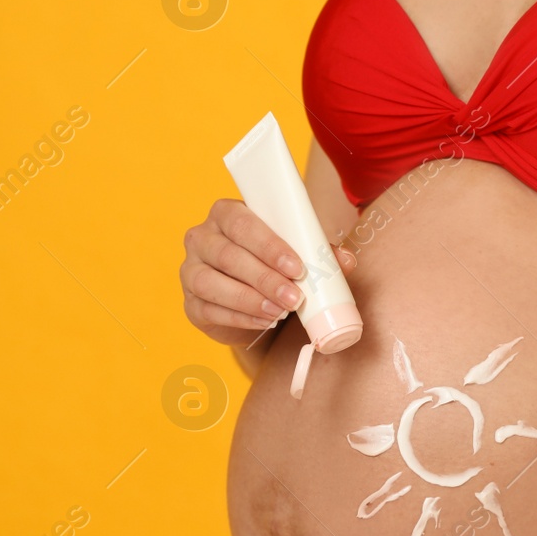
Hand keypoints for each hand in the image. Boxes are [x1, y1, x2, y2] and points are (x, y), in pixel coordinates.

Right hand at [179, 199, 354, 346]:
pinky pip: (209, 310)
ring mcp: (190, 270)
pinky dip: (240, 317)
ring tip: (281, 312)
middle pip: (227, 255)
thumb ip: (318, 252)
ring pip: (212, 283)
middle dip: (264, 277)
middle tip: (294, 297)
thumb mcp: (295, 253)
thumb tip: (346, 260)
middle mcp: (201, 237)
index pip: (241, 222)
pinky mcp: (191, 303)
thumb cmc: (273, 265)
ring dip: (250, 299)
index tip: (296, 267)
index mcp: (226, 214)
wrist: (253, 300)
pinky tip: (264, 321)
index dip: (268, 245)